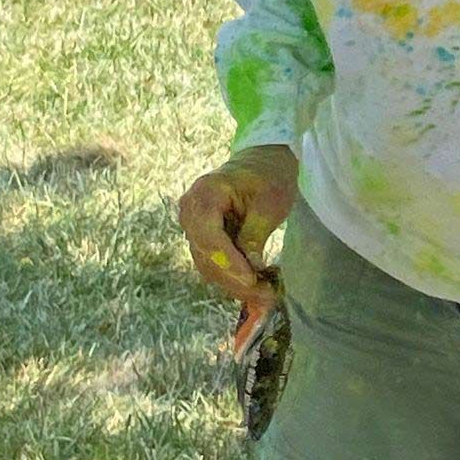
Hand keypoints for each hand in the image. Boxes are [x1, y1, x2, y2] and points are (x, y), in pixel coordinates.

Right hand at [178, 144, 297, 300]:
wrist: (262, 163)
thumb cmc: (268, 177)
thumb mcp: (269, 204)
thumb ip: (254, 235)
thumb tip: (250, 268)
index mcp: (204, 195)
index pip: (210, 237)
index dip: (229, 262)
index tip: (251, 280)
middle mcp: (190, 212)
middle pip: (206, 256)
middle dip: (236, 280)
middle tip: (267, 296)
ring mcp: (193, 227)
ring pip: (208, 266)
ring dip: (235, 284)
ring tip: (266, 295)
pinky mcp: (203, 239)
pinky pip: (213, 264)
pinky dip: (233, 277)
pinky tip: (256, 286)